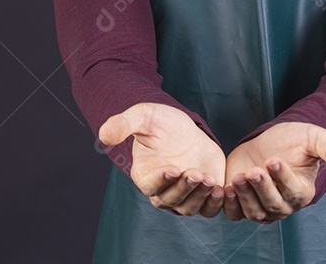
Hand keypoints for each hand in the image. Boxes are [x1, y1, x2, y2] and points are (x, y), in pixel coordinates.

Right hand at [99, 103, 225, 216]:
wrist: (185, 128)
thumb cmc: (160, 122)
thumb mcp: (143, 116)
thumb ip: (123, 124)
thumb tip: (103, 136)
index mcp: (145, 174)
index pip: (150, 186)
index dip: (161, 180)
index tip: (173, 169)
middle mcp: (162, 190)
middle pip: (171, 200)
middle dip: (184, 188)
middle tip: (197, 173)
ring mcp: (184, 194)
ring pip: (189, 207)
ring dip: (200, 196)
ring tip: (209, 178)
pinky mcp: (203, 194)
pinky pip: (208, 209)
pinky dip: (215, 203)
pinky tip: (221, 189)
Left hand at [223, 122, 325, 222]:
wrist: (270, 140)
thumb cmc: (295, 141)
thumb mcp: (315, 138)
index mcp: (302, 191)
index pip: (293, 191)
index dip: (282, 178)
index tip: (273, 160)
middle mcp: (284, 204)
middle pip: (273, 204)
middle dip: (263, 188)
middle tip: (254, 170)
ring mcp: (262, 206)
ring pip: (253, 211)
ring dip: (245, 195)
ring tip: (238, 177)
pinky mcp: (242, 203)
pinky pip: (235, 213)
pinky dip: (230, 204)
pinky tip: (226, 188)